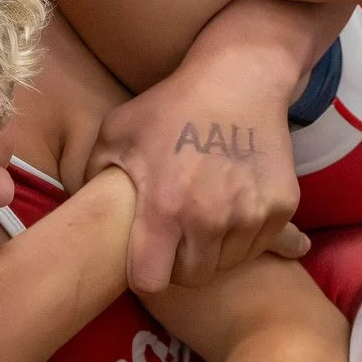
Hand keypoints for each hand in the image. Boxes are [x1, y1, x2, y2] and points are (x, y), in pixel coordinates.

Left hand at [91, 64, 307, 294]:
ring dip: (215, 249)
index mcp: (165, 208)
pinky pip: (258, 243)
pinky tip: (234, 204)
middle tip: (179, 234)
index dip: (146, 273)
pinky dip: (246, 234)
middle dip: (182, 262)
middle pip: (193, 277)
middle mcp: (210, 220)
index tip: (148, 256)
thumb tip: (80, 210)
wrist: (240, 80)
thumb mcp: (118, 132)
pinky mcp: (281, 208)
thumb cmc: (172, 105)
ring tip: (206, 215)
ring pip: (228, 263)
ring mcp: (251, 215)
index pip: (151, 281)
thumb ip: (93, 175)